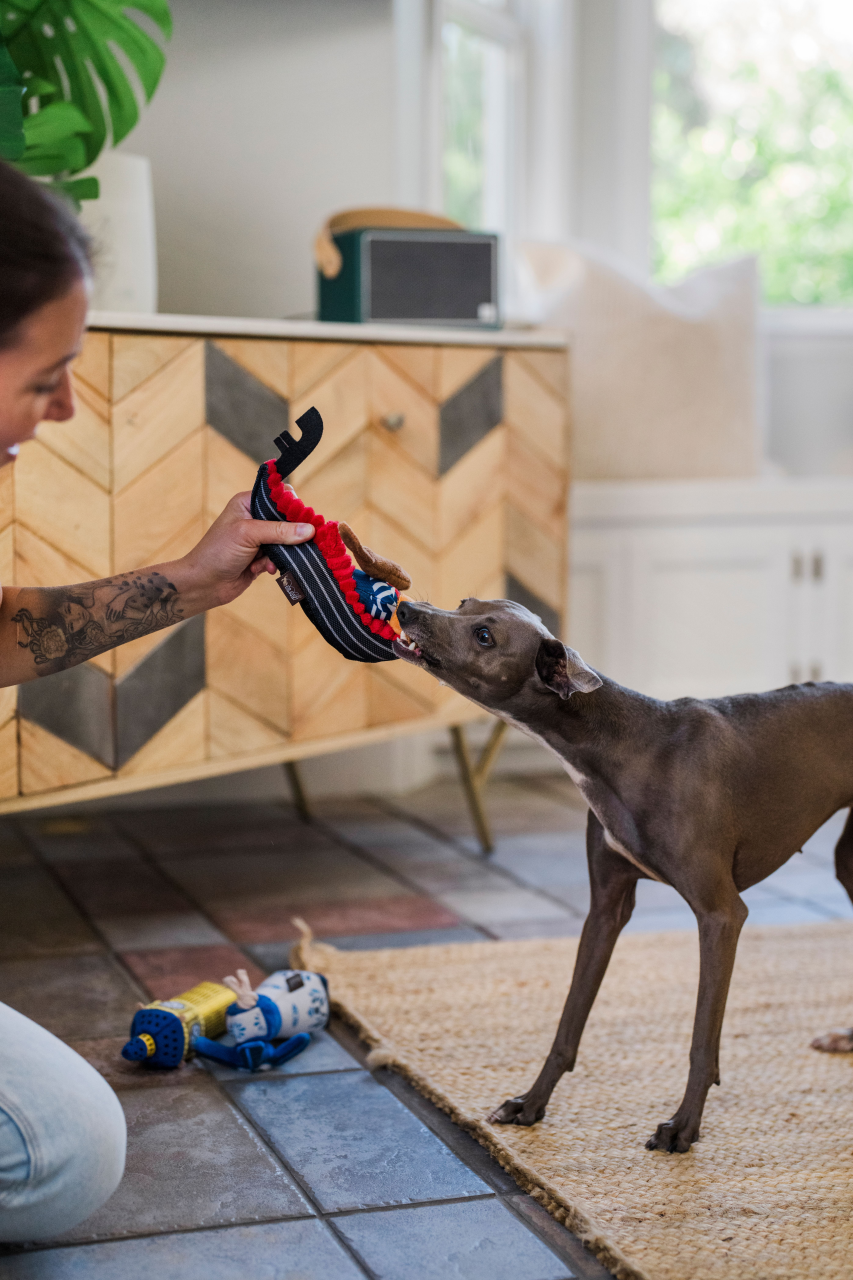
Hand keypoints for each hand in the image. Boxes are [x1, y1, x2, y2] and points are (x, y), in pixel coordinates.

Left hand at [173, 490, 313, 608]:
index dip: (293, 506)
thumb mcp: (248, 534)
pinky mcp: (262, 557)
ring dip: (282, 553)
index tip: (304, 519)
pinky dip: (275, 564)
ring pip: (286, 541)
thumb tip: (310, 529)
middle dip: (291, 534)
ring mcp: (259, 539)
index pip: (279, 495)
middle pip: (287, 519)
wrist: (204, 584)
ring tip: (270, 561)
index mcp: (248, 502)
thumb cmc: (218, 552)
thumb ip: (279, 531)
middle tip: (296, 543)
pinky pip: (280, 557)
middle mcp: (254, 518)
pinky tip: (263, 569)